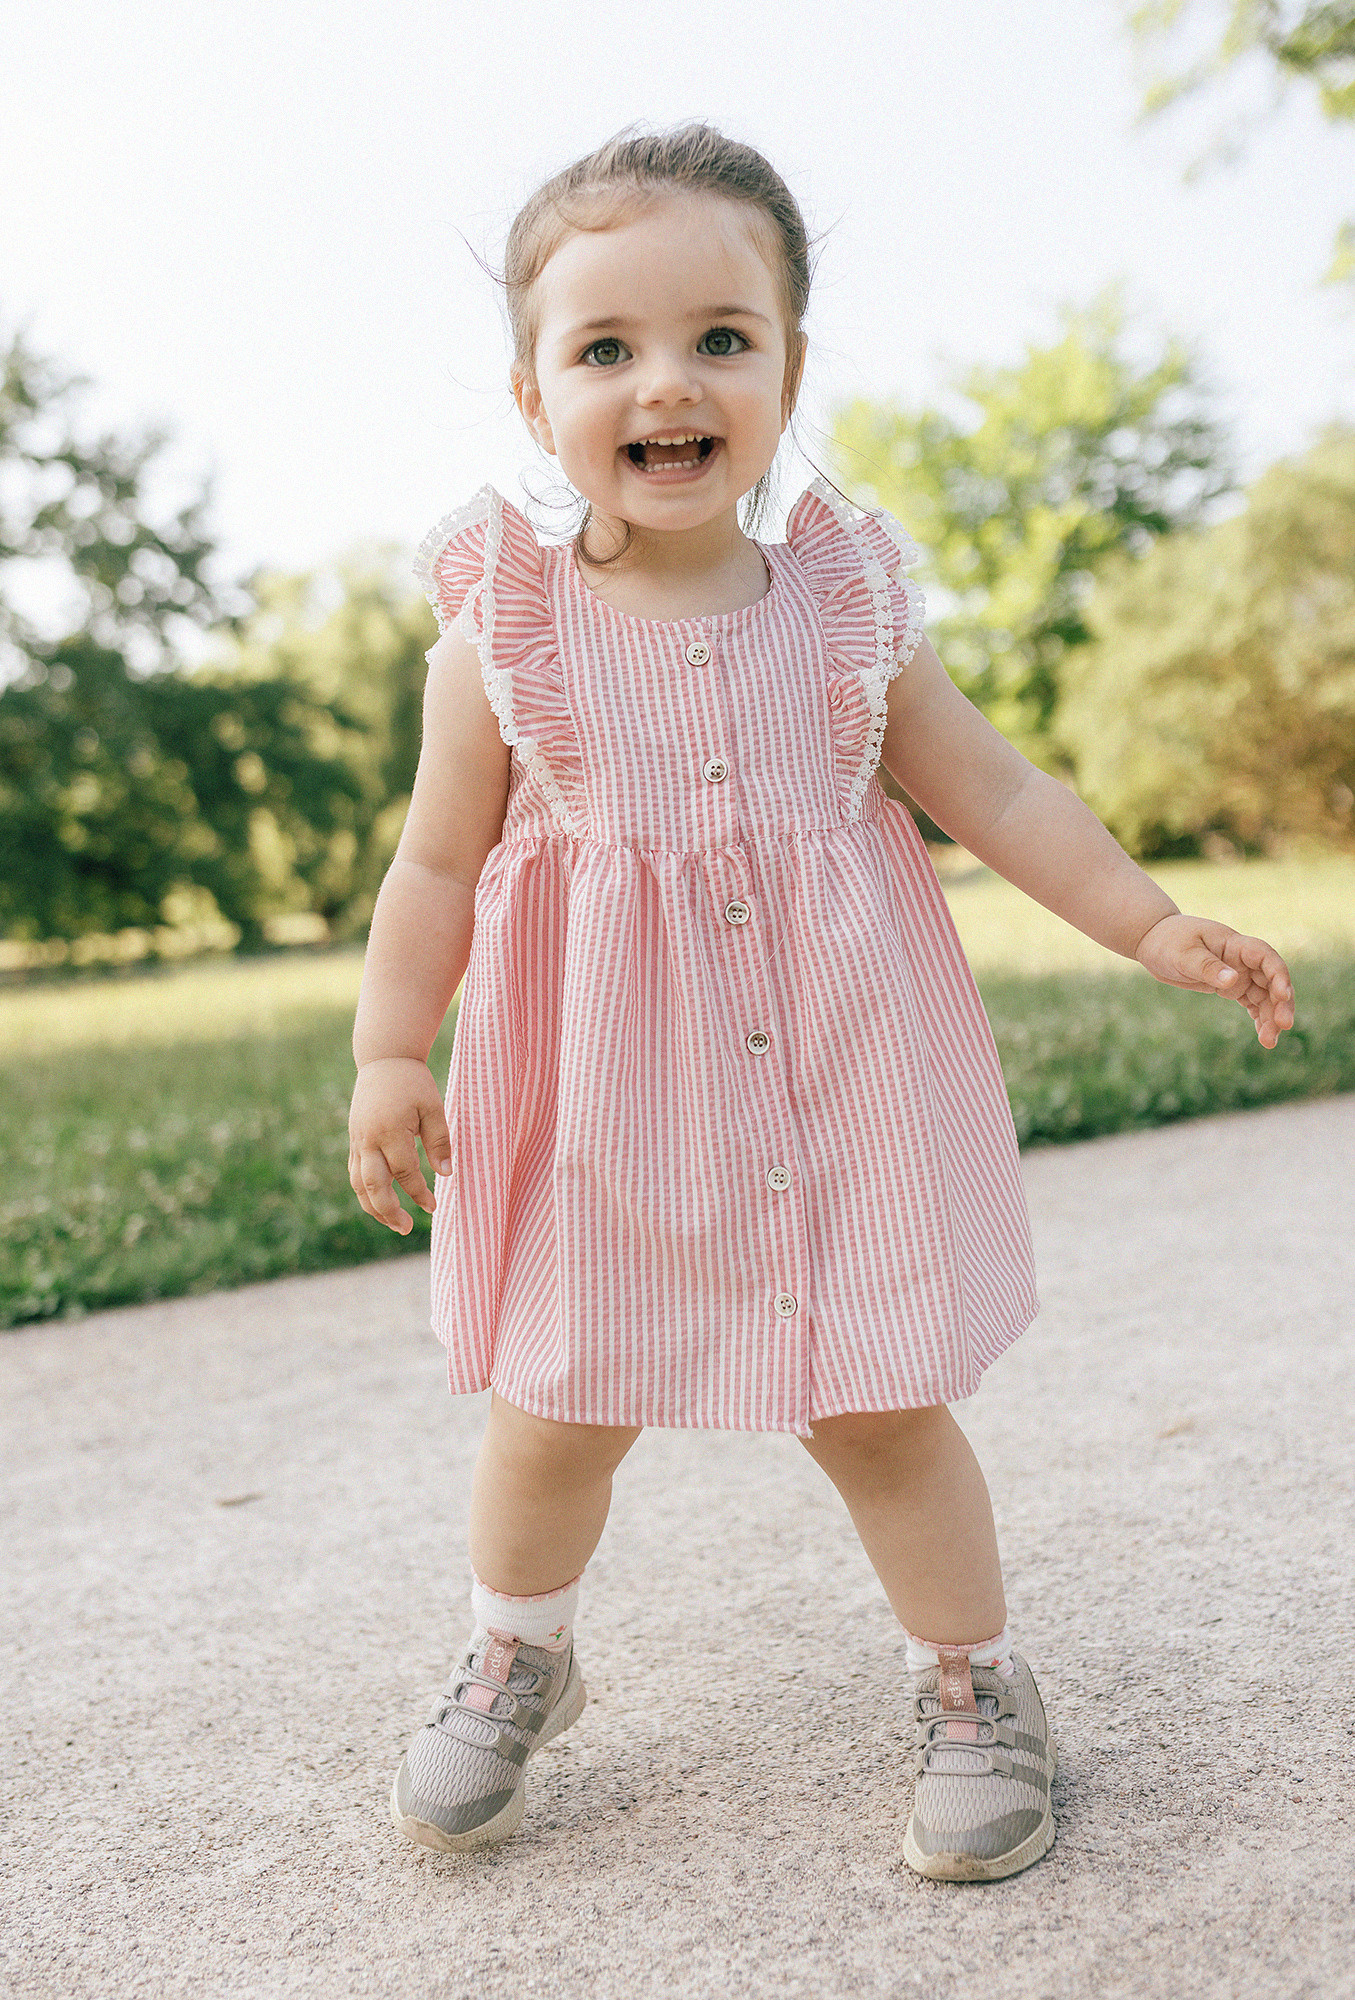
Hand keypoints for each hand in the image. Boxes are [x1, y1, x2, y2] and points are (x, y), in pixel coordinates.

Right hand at [348, 1057, 451, 1234]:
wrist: (383, 1060)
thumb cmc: (413, 1082)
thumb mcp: (433, 1107)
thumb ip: (439, 1140)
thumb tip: (446, 1174)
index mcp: (390, 1130)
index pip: (405, 1172)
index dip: (419, 1193)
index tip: (433, 1206)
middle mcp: (368, 1139)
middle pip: (374, 1186)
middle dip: (390, 1211)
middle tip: (407, 1228)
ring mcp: (357, 1141)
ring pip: (359, 1184)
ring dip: (374, 1208)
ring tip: (394, 1224)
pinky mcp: (354, 1141)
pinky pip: (355, 1174)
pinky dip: (365, 1193)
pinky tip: (379, 1204)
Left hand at [1133, 914, 1295, 1049]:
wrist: (1154, 941)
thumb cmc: (1168, 941)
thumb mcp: (1183, 954)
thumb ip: (1207, 967)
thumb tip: (1233, 980)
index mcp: (1234, 944)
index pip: (1265, 957)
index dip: (1279, 975)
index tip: (1284, 995)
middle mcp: (1242, 959)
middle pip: (1271, 980)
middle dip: (1281, 1003)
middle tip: (1283, 1026)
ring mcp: (1239, 973)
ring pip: (1265, 996)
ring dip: (1270, 1016)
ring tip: (1269, 1042)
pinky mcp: (1231, 987)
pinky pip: (1252, 1003)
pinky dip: (1259, 1018)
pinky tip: (1265, 1036)